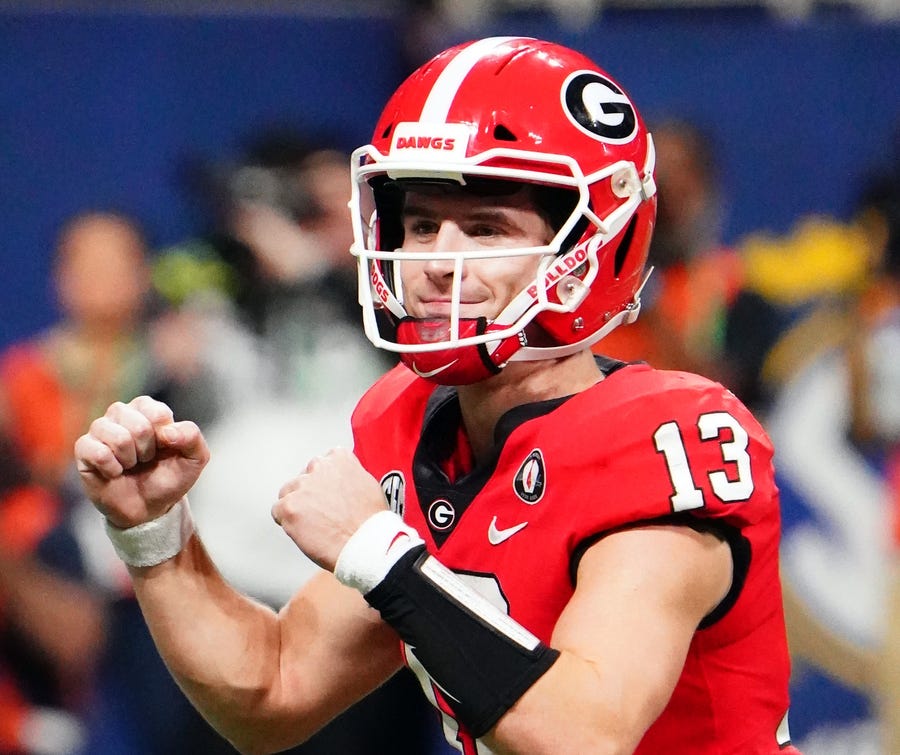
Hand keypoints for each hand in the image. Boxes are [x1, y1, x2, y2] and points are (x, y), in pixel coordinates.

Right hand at [74, 396, 208, 528]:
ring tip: (130, 465)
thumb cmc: (170, 478)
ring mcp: (100, 430)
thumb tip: (168, 431)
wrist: (149, 509)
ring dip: (130, 459)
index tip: (164, 449)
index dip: (165, 438)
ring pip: (117, 437)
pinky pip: (96, 451)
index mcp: (148, 409)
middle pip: (138, 425)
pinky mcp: (84, 449)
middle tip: (145, 460)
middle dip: (147, 451)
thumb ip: (192, 437)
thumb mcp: (195, 459)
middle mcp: (122, 414)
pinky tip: (115, 472)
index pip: (157, 413)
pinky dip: (111, 468)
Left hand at [272, 448, 386, 571]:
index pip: (323, 464)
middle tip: (324, 514)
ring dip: (298, 507)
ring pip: (288, 494)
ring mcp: (302, 486)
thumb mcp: (368, 485)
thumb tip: (339, 483)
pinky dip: (287, 523)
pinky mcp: (289, 506)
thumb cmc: (370, 522)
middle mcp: (319, 466)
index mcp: (339, 458)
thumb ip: (348, 477)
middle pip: (304, 478)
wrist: (365, 544)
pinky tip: (305, 532)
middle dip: (311, 495)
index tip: (332, 497)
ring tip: (316, 525)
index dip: (326, 484)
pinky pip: (278, 512)